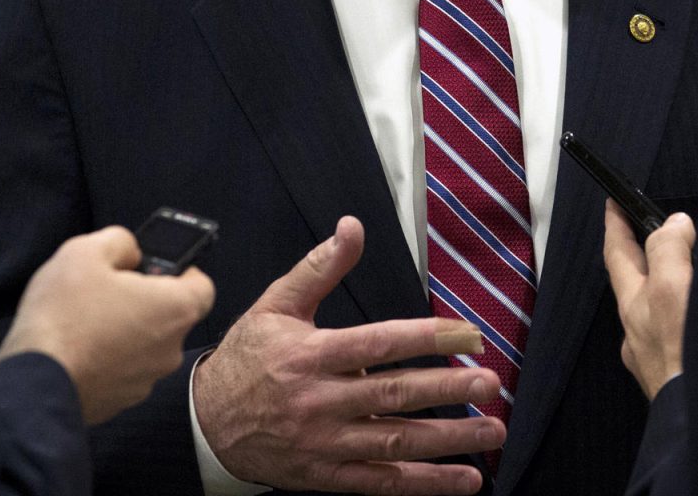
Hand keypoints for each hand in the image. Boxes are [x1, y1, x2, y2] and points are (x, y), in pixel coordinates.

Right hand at [0, 224, 215, 424]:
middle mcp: (170, 350)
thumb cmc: (63, 317)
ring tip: (84, 320)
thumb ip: (120, 241)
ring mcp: (145, 381)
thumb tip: (131, 252)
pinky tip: (77, 347)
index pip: (203, 287)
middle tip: (108, 289)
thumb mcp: (85, 251)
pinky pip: (122, 370)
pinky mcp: (120, 402)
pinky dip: (107, 358)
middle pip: (170, 316)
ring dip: (124, 331)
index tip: (155, 267)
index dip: (182, 271)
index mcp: (174, 309)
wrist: (33, 384)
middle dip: (144, 300)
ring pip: (144, 345)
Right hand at [194, 215, 506, 494]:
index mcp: (311, 355)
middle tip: (490, 383)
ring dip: (448, 439)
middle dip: (447, 389)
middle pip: (394, 394)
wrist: (205, 424)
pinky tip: (465, 478)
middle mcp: (321, 401)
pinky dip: (426, 483)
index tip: (467, 334)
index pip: (379, 343)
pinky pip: (382, 483)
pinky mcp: (326, 476)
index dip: (427, 338)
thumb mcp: (276, 305)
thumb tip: (352, 227)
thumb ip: (319, 267)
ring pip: (395, 442)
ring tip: (492, 429)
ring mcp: (325, 443)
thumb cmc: (246, 359)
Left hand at [602, 201, 694, 399]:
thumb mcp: (672, 290)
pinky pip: (679, 332)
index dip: (616, 225)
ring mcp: (658, 358)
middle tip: (653, 229)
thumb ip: (669, 251)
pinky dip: (686, 314)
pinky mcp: (680, 375)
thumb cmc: (686, 359)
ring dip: (668, 285)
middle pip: (636, 282)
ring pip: (658, 309)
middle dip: (642, 254)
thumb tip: (673, 224)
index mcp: (634, 306)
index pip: (618, 254)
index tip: (613, 202)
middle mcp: (640, 333)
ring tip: (687, 270)